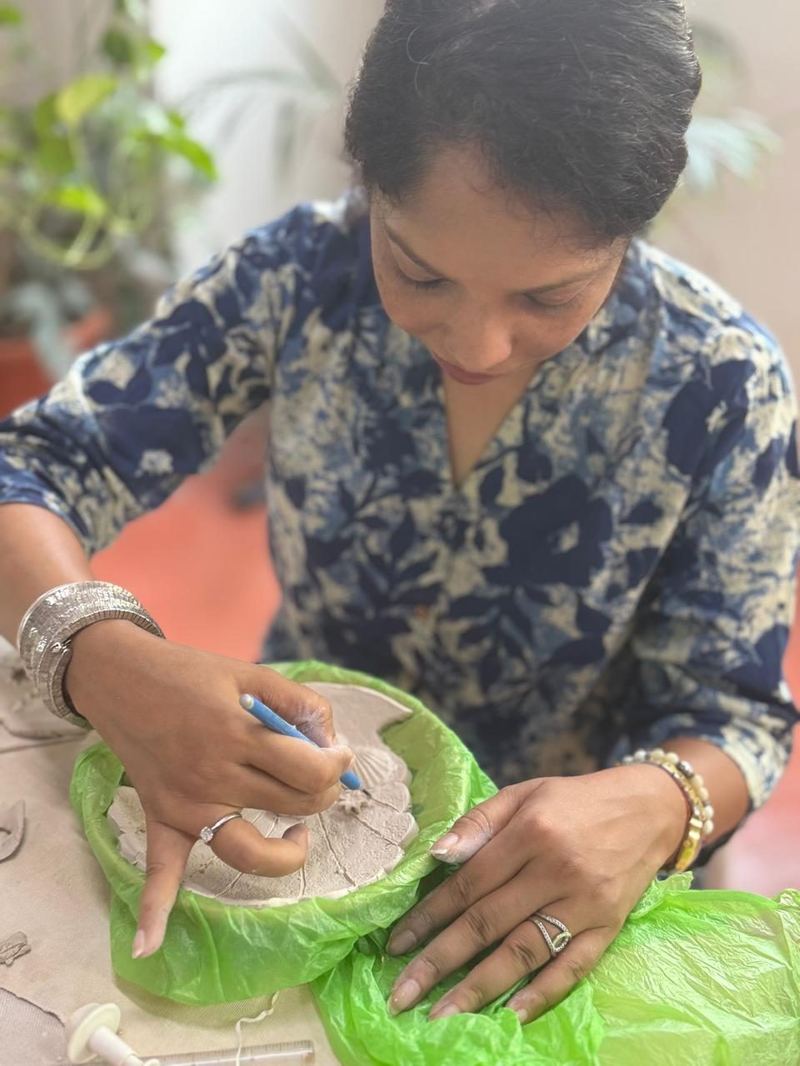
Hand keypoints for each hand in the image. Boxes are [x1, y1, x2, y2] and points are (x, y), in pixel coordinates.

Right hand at [66, 620, 353, 957]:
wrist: (121, 677)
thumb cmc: (191, 673)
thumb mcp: (252, 672)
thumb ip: (299, 703)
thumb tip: (332, 743)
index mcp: (238, 733)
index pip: (308, 769)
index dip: (336, 763)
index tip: (338, 754)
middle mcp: (214, 776)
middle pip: (291, 806)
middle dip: (322, 792)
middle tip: (319, 775)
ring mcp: (187, 805)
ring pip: (249, 850)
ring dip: (285, 853)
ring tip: (297, 834)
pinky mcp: (162, 819)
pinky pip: (160, 871)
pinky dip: (155, 908)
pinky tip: (151, 945)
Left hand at [386, 766, 686, 1022]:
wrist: (648, 808)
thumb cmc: (575, 800)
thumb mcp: (524, 792)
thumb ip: (479, 821)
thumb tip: (437, 855)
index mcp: (530, 833)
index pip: (468, 883)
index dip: (429, 916)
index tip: (396, 944)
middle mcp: (556, 871)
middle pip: (488, 923)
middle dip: (440, 961)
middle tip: (402, 994)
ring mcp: (585, 904)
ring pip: (523, 952)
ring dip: (479, 988)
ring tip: (441, 1016)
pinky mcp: (609, 928)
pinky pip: (573, 967)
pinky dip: (542, 994)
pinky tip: (509, 1015)